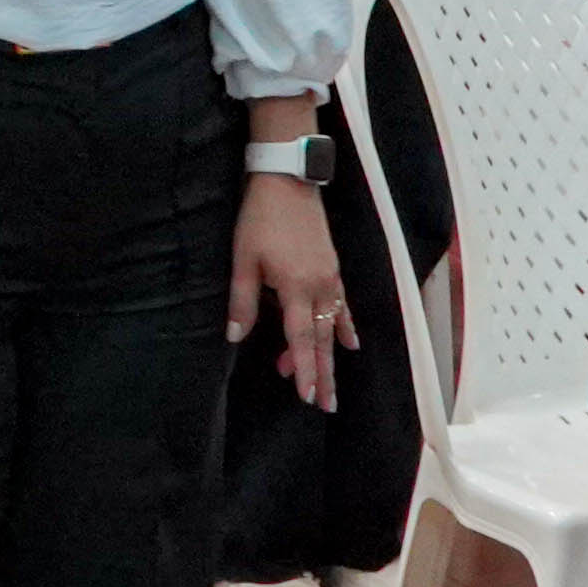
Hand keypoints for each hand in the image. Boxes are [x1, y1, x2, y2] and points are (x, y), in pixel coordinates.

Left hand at [229, 175, 351, 401]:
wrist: (287, 181)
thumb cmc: (260, 218)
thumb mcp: (243, 260)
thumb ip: (243, 301)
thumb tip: (236, 337)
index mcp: (296, 287)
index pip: (301, 338)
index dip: (304, 368)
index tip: (307, 396)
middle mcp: (320, 287)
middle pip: (322, 340)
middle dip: (323, 374)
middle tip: (326, 405)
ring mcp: (330, 278)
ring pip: (332, 326)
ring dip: (328, 355)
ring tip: (327, 385)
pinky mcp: (333, 268)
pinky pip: (342, 306)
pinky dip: (345, 326)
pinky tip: (350, 344)